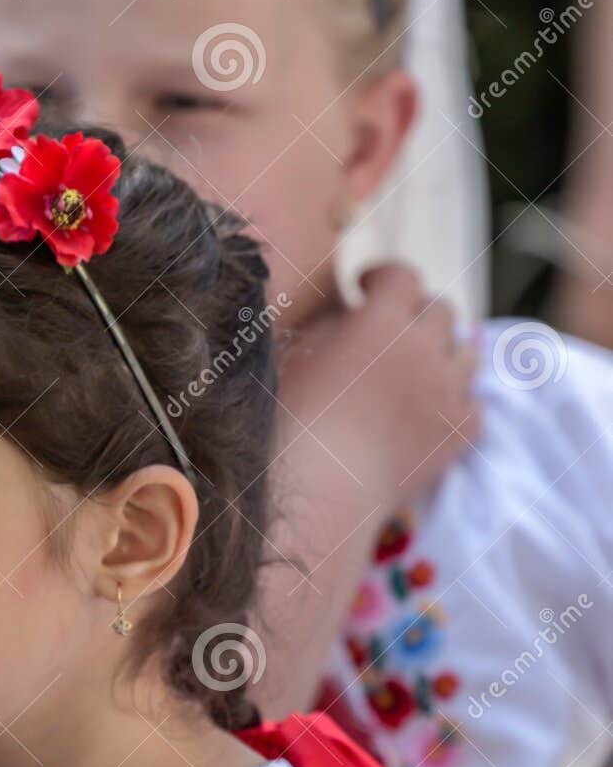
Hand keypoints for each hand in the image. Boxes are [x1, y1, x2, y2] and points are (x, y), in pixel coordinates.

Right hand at [279, 263, 480, 517]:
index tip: (365, 287)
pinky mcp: (457, 433)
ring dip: (444, 352)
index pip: (401, 276)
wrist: (321, 490)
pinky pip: (474, 405)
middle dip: (417, 313)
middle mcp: (424, 348)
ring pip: (466, 353)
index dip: (383, 276)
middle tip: (395, 330)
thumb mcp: (298, 356)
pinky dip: (458, 401)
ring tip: (420, 369)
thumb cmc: (293, 422)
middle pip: (441, 311)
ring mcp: (447, 391)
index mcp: (383, 321)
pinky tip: (435, 410)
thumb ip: (332, 324)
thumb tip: (351, 313)